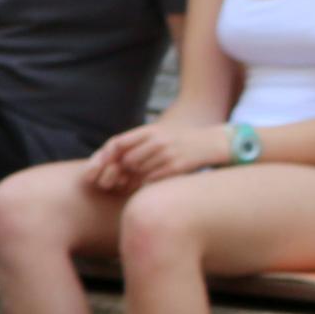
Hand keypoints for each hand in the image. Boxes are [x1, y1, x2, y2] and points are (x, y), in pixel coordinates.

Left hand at [92, 122, 229, 190]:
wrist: (210, 143)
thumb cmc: (178, 141)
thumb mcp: (158, 134)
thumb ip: (136, 142)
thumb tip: (107, 157)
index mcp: (150, 130)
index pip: (118, 143)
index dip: (106, 156)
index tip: (103, 166)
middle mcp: (158, 140)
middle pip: (126, 161)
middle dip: (124, 171)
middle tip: (125, 176)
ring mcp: (167, 154)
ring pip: (138, 172)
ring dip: (135, 179)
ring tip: (141, 178)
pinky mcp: (176, 167)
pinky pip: (151, 180)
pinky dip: (147, 184)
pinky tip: (153, 181)